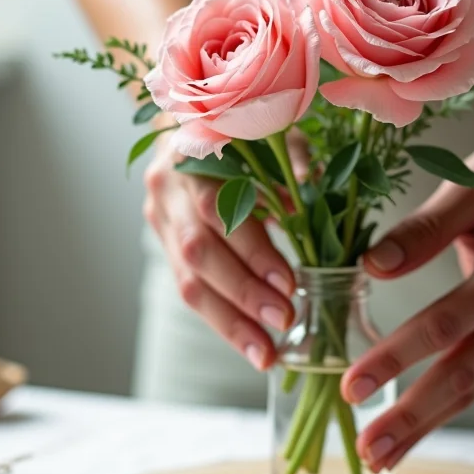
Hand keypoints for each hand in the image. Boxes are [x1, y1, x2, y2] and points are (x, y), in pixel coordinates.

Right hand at [143, 134, 296, 370]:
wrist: (185, 120)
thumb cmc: (238, 123)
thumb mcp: (269, 130)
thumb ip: (291, 160)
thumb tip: (314, 197)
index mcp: (190, 155)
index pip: (217, 211)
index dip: (252, 251)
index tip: (288, 282)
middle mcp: (166, 190)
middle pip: (198, 254)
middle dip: (243, 294)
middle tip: (284, 321)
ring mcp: (159, 219)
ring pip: (187, 282)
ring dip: (229, 322)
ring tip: (265, 353)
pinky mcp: (163, 242)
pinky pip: (188, 288)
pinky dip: (222, 318)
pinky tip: (250, 341)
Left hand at [341, 124, 473, 472]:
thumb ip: (426, 228)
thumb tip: (373, 266)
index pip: (442, 327)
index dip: (394, 359)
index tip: (352, 386)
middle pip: (462, 377)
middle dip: (412, 419)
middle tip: (369, 451)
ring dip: (431, 422)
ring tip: (389, 453)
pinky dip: (454, 398)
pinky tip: (426, 415)